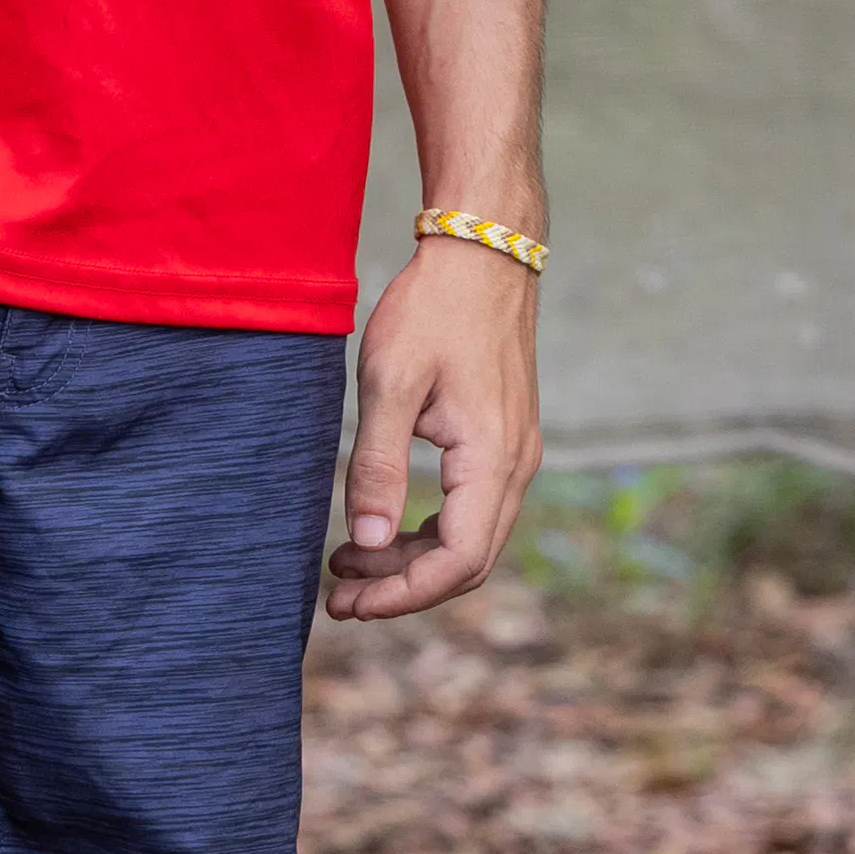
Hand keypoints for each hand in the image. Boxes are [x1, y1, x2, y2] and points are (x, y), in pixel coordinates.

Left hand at [324, 239, 540, 621]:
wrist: (484, 250)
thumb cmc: (434, 308)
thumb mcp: (391, 382)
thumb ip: (378, 465)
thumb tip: (367, 544)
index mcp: (493, 458)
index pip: (458, 561)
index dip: (403, 595)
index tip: (348, 603)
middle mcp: (517, 465)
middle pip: (468, 561)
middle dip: (402, 588)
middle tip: (337, 596)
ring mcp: (516, 452)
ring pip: (470, 537)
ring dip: (411, 560)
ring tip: (348, 564)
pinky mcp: (504, 438)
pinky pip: (472, 508)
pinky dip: (427, 529)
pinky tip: (383, 525)